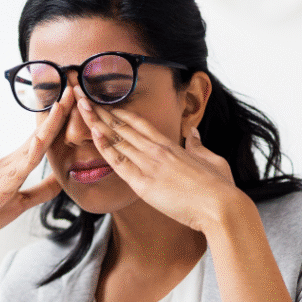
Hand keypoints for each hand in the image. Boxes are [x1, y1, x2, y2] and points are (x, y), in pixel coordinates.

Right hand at [0, 86, 73, 252]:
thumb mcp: (19, 203)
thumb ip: (40, 191)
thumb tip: (62, 180)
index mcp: (15, 166)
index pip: (42, 139)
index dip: (59, 121)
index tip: (75, 103)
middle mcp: (9, 163)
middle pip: (39, 135)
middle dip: (57, 113)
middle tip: (74, 89)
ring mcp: (3, 174)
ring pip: (31, 147)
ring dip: (47, 126)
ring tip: (61, 105)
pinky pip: (16, 171)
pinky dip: (29, 155)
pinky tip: (39, 142)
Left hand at [73, 85, 239, 233]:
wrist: (221, 207)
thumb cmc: (220, 187)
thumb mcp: (212, 159)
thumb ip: (199, 145)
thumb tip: (194, 133)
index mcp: (172, 145)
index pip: (140, 124)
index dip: (121, 112)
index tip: (105, 103)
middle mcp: (158, 151)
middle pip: (123, 126)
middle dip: (101, 110)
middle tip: (83, 95)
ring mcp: (150, 165)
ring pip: (118, 139)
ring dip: (97, 121)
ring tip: (80, 105)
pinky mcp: (144, 184)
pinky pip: (119, 163)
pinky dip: (105, 147)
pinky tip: (93, 133)